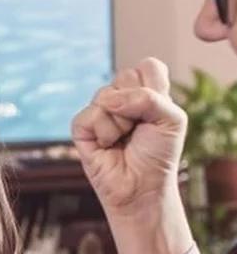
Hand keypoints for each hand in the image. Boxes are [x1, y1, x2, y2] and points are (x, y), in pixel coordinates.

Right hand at [71, 57, 185, 218]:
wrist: (142, 187)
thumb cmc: (159, 155)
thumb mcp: (171, 120)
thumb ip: (148, 98)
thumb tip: (108, 99)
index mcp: (147, 92)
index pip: (147, 66)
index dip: (153, 86)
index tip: (158, 112)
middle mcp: (122, 98)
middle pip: (125, 75)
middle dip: (137, 104)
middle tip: (139, 127)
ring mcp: (100, 112)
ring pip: (106, 95)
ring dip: (121, 123)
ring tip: (123, 139)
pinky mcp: (82, 128)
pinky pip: (89, 115)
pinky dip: (103, 132)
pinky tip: (107, 146)